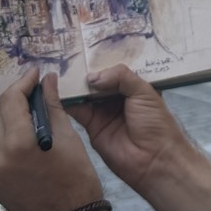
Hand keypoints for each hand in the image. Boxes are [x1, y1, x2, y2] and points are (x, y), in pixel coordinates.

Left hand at [0, 68, 103, 210]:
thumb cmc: (78, 181)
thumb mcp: (68, 138)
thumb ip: (53, 106)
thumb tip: (48, 81)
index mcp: (18, 144)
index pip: (11, 100)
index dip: (23, 82)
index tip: (35, 74)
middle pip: (2, 115)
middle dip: (17, 99)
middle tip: (36, 90)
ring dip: (13, 119)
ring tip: (34, 113)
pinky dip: (11, 140)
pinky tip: (28, 138)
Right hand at [66, 65, 189, 194]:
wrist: (155, 160)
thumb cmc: (155, 122)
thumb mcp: (144, 91)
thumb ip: (120, 76)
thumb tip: (92, 77)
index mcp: (132, 87)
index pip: (112, 71)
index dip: (99, 62)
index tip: (82, 50)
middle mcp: (116, 98)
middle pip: (96, 82)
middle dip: (83, 72)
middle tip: (64, 57)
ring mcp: (103, 113)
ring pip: (84, 94)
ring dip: (72, 85)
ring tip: (56, 70)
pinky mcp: (91, 128)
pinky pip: (77, 111)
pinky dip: (66, 102)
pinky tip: (56, 90)